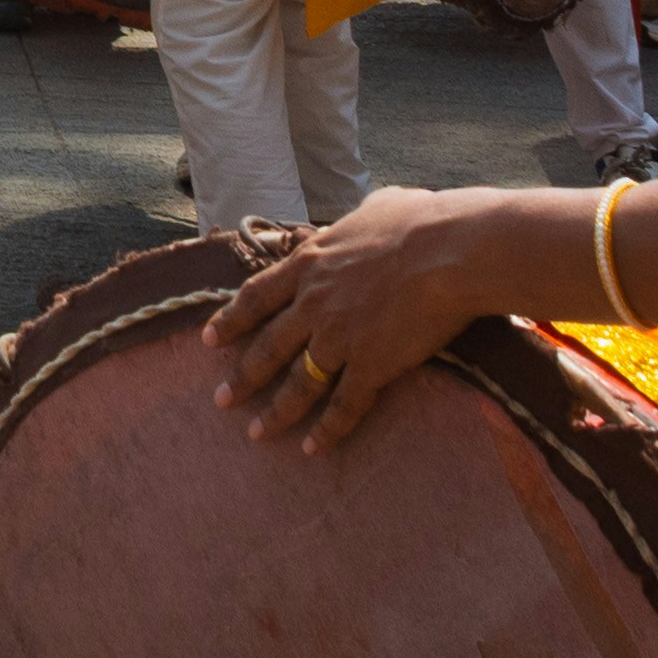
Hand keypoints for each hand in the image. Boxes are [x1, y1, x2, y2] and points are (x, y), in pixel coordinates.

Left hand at [197, 190, 503, 450]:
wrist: (448, 251)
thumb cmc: (421, 222)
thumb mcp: (375, 209)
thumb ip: (358, 221)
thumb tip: (366, 216)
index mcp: (309, 263)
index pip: (257, 297)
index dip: (230, 320)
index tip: (208, 339)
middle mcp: (314, 303)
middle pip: (268, 347)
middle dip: (242, 377)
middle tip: (221, 400)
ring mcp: (339, 337)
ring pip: (299, 383)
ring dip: (276, 412)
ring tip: (256, 433)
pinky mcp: (371, 365)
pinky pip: (343, 406)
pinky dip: (326, 430)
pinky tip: (312, 448)